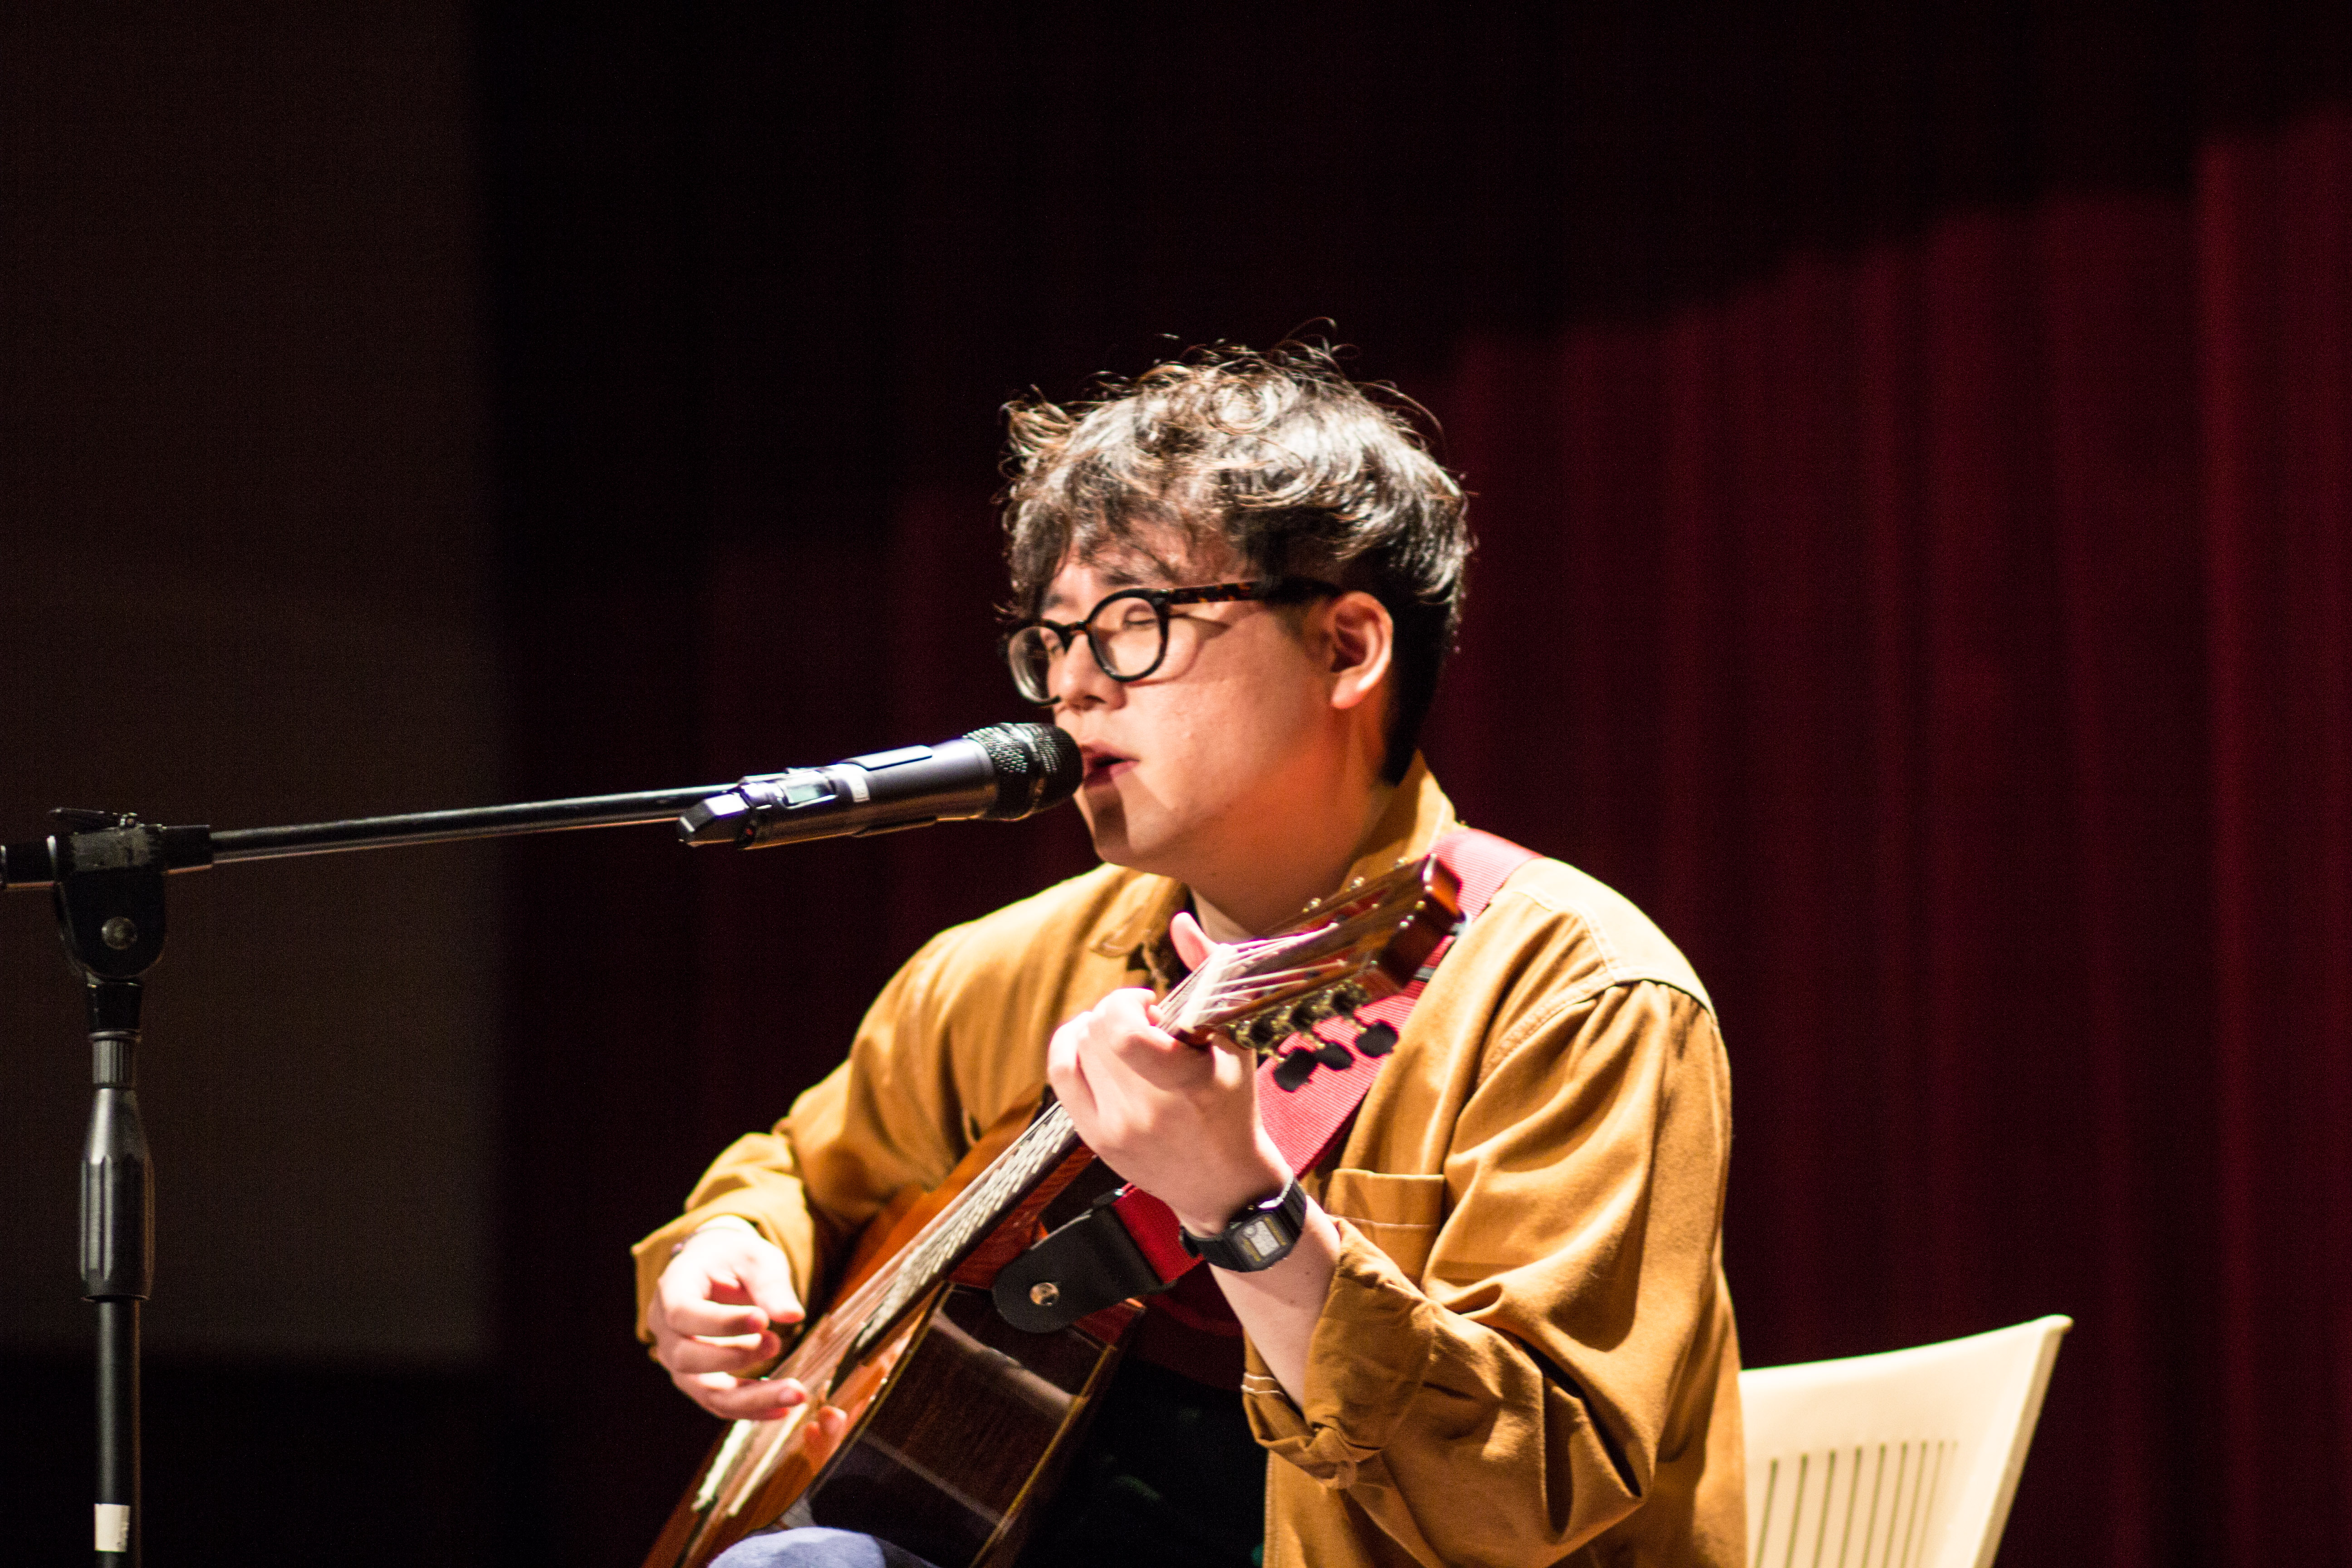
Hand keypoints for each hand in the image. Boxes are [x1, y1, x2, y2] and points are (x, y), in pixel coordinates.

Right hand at [648, 1223, 830, 1424]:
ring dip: (750, 1398)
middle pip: (686, 1358)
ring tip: (793, 1393)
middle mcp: (665, 1330)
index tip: (762, 1320)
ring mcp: (678, 1360)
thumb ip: (770, 1284)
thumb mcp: (755, 1258)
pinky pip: (719, 1402)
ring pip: (705, 1391)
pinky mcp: (697, 1380)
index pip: (683, 1312)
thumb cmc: (736, 1260)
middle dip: (734, 1359)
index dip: (720, 1322)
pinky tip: (784, 1408)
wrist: (719, 1271)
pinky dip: (751, 1408)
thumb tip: (793, 1316)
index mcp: (672, 1289)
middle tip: (777, 1344)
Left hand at [1048, 912, 1291, 1234]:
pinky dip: (1071, 1048)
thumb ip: (1209, 974)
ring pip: (1077, 1047)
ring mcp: (1115, 1128)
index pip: (1121, 1031)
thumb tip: (1181, 921)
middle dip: (1118, 1013)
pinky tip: (1095, 1046)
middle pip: (1096, 1030)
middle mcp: (1145, 1111)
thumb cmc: (1233, 1105)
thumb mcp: (1237, 1040)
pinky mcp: (1094, 1139)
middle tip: (1147, 1026)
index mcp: (1186, 1084)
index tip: (1152, 1007)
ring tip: (1130, 1043)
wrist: (1223, 1183)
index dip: (1127, 1003)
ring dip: (1098, 1030)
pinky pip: (1061, 1073)